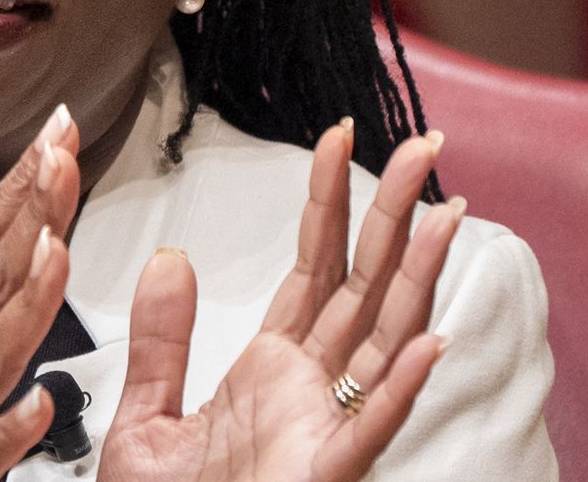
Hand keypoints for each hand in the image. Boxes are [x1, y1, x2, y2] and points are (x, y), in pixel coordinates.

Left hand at [99, 123, 462, 481]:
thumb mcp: (143, 418)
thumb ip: (161, 339)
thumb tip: (171, 258)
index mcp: (270, 372)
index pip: (313, 268)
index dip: (329, 202)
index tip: (340, 139)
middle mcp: (308, 393)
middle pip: (365, 287)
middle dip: (394, 215)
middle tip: (424, 146)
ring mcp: (321, 433)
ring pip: (381, 342)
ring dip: (416, 279)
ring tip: (444, 212)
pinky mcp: (319, 477)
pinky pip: (366, 430)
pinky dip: (398, 389)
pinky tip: (427, 343)